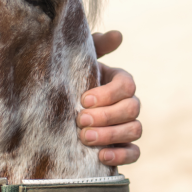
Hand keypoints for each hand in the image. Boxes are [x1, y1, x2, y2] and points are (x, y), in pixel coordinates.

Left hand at [78, 30, 140, 165]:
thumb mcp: (78, 63)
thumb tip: (117, 35)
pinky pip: (134, 153)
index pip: (127, 85)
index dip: (108, 94)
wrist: (57, 112)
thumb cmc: (69, 82)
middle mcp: (128, 104)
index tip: (83, 99)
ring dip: (111, 135)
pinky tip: (100, 156)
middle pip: (131, 109)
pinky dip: (120, 155)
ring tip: (85, 138)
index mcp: (119, 82)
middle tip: (80, 120)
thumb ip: (95, 47)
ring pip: (134, 130)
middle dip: (106, 116)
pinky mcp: (123, 147)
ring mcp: (128, 126)